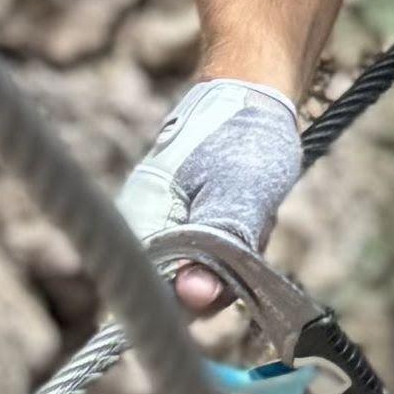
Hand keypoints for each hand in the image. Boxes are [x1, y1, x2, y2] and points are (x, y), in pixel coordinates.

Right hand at [117, 78, 307, 333]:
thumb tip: (192, 298)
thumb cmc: (245, 136)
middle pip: (179, 293)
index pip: (147, 296)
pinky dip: (240, 241)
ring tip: (252, 209)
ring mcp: (166, 228)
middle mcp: (143, 231)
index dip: (189, 301)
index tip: (226, 279)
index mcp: (139, 222)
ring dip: (237, 253)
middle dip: (224, 273)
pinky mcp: (188, 225)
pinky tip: (252, 210)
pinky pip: (216, 255)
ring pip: (204, 274)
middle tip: (249, 225)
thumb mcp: (240, 194)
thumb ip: (216, 248)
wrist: (253, 92)